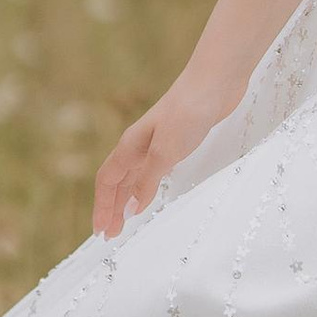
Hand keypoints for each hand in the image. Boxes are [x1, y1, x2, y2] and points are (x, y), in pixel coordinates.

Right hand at [93, 74, 238, 239]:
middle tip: (109, 235)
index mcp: (130, 146)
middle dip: (111, 207)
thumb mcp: (165, 153)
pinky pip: (151, 171)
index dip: (102, 207)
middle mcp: (139, 144)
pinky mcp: (176, 142)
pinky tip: (149, 195)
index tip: (100, 232)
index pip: (107, 181)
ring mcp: (156, 142)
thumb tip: (130, 210)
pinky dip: (145, 187)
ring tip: (125, 222)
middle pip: (117, 181)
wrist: (215, 82)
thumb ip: (147, 182)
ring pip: (133, 176)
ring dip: (126, 200)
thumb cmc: (188, 112)